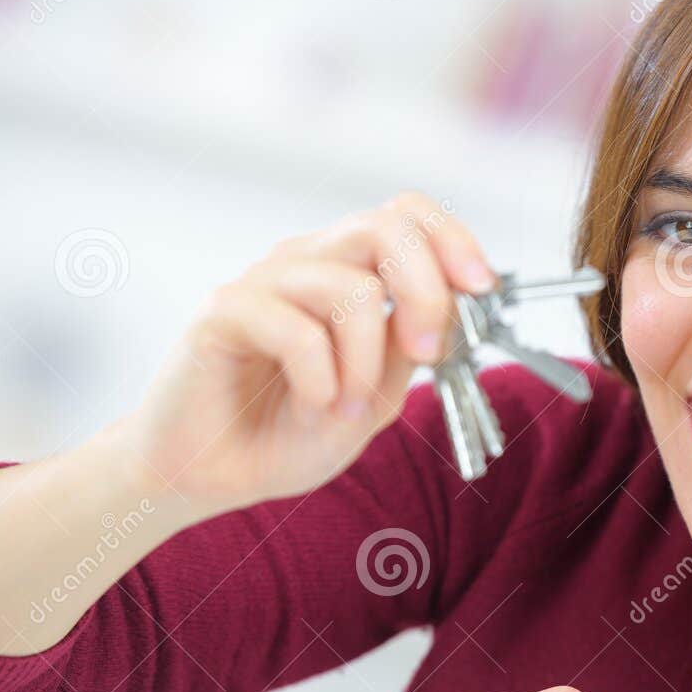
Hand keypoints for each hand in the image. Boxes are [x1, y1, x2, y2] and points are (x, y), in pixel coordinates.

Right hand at [116, 190, 496, 519]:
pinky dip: (320, 380)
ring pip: (350, 288)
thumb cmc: (284, 434)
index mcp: (345, 272)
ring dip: (367, 364)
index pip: (406, 215)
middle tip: (428, 353)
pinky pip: (296, 330)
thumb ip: (410, 351)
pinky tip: (309, 408)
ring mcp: (262, 284)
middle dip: (427, 292)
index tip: (483, 289)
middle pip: (385, 227)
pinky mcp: (221, 313)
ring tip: (346, 411)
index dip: (453, 240)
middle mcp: (305, 263)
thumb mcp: (374, 399)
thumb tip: (458, 307)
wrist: (208, 476)